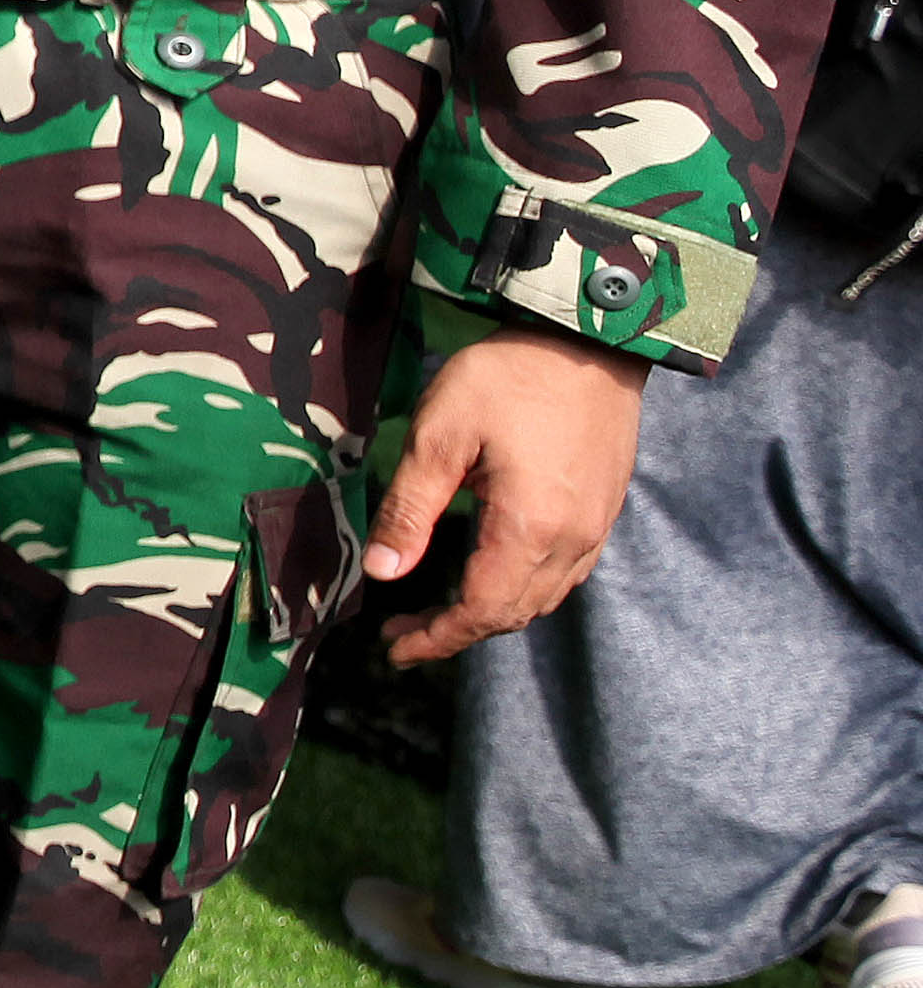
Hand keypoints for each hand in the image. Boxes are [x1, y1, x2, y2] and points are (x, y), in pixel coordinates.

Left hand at [361, 327, 648, 664]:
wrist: (590, 339)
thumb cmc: (508, 378)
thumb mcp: (439, 435)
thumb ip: (409, 509)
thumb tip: (382, 572)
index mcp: (529, 527)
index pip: (481, 610)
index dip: (436, 638)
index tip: (394, 649)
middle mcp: (572, 539)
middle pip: (514, 613)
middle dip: (457, 632)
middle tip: (405, 633)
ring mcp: (596, 527)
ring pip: (542, 598)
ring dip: (491, 614)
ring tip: (440, 613)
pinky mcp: (604, 510)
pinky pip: (565, 573)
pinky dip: (523, 589)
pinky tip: (491, 575)